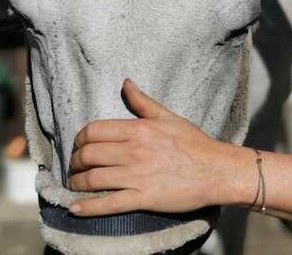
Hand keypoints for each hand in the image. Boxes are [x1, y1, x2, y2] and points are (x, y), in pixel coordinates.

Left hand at [67, 79, 241, 215]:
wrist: (217, 170)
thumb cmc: (194, 143)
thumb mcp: (168, 117)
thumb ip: (142, 102)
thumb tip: (126, 83)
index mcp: (138, 129)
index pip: (93, 131)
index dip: (79, 140)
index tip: (79, 147)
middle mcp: (133, 151)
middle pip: (88, 155)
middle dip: (75, 163)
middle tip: (76, 168)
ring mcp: (137, 176)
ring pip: (93, 180)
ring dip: (77, 184)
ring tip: (74, 186)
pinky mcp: (143, 198)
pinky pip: (108, 204)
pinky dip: (87, 208)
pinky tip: (75, 209)